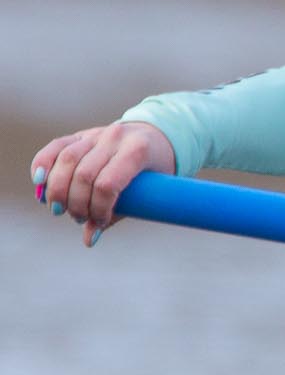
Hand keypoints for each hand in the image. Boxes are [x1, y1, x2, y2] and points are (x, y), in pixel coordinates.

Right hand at [31, 122, 176, 246]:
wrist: (156, 137)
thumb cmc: (154, 171)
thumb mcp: (148, 192)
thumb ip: (117, 214)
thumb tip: (89, 240)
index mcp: (137, 151)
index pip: (108, 184)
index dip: (99, 208)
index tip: (101, 222)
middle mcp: (115, 138)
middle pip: (83, 174)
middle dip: (77, 203)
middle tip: (80, 218)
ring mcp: (96, 134)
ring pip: (66, 159)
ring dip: (57, 190)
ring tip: (60, 209)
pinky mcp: (80, 135)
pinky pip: (55, 147)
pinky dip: (42, 164)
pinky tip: (39, 182)